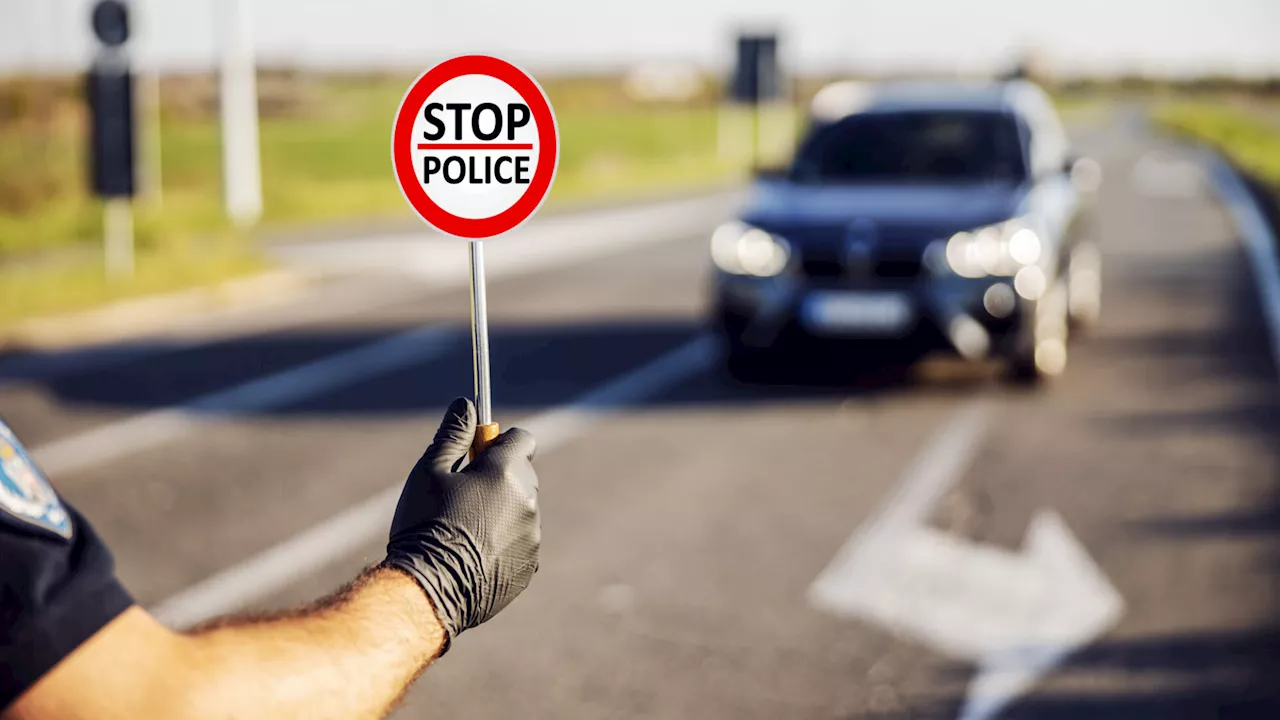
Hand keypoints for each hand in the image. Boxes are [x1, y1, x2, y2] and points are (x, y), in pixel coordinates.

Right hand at [384, 398, 539, 650]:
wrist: (427, 591)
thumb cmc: (422, 526)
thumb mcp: (428, 472)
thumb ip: (452, 435)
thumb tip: (466, 404)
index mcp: (505, 471)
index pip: (522, 438)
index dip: (499, 441)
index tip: (477, 454)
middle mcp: (527, 500)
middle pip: (524, 473)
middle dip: (500, 476)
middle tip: (462, 495)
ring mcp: (532, 535)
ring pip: (522, 509)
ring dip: (503, 510)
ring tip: (463, 530)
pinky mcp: (530, 565)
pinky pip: (522, 541)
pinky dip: (505, 541)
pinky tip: (473, 554)